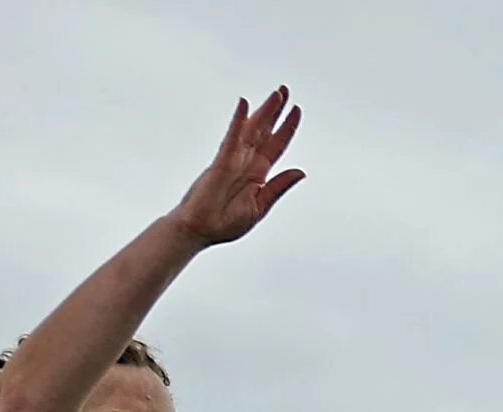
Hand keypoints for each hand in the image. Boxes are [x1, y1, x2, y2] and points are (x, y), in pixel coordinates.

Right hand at [170, 88, 303, 247]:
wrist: (201, 230)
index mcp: (258, 173)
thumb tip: (300, 171)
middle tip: (285, 89)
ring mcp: (233, 159)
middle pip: (264, 130)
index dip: (287, 127)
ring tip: (277, 94)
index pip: (276, 145)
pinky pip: (232, 138)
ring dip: (264, 111)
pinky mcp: (221, 162)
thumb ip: (278, 186)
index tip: (297, 109)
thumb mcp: (260, 205)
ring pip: (252, 130)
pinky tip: (245, 105)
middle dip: (275, 111)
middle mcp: (246, 161)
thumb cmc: (226, 221)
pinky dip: (239, 122)